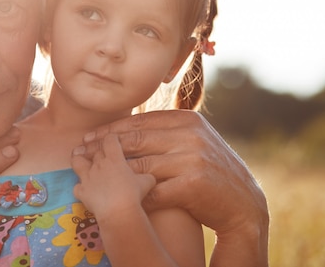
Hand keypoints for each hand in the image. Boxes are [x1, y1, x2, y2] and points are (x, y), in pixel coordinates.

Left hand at [72, 134, 154, 217]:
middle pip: (95, 152)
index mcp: (114, 158)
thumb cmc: (133, 194)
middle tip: (104, 159)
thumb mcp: (146, 182)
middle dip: (99, 154)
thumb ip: (145, 176)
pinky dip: (80, 188)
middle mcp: (98, 164)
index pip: (110, 139)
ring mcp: (88, 177)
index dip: (111, 138)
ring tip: (83, 164)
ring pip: (77, 162)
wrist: (118, 211)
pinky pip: (77, 187)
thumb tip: (148, 177)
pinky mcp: (81, 191)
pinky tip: (85, 191)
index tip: (114, 141)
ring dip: (79, 161)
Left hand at [73, 110, 268, 266]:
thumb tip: (125, 127)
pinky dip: (134, 195)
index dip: (110, 130)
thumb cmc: (211, 171)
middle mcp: (190, 135)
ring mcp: (192, 158)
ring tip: (91, 176)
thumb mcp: (193, 141)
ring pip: (140, 165)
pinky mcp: (192, 184)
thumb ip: (165, 132)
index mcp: (187, 120)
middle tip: (80, 153)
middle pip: (135, 140)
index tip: (89, 138)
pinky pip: (152, 190)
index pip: (139, 122)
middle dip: (103, 147)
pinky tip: (117, 198)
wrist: (244, 203)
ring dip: (112, 173)